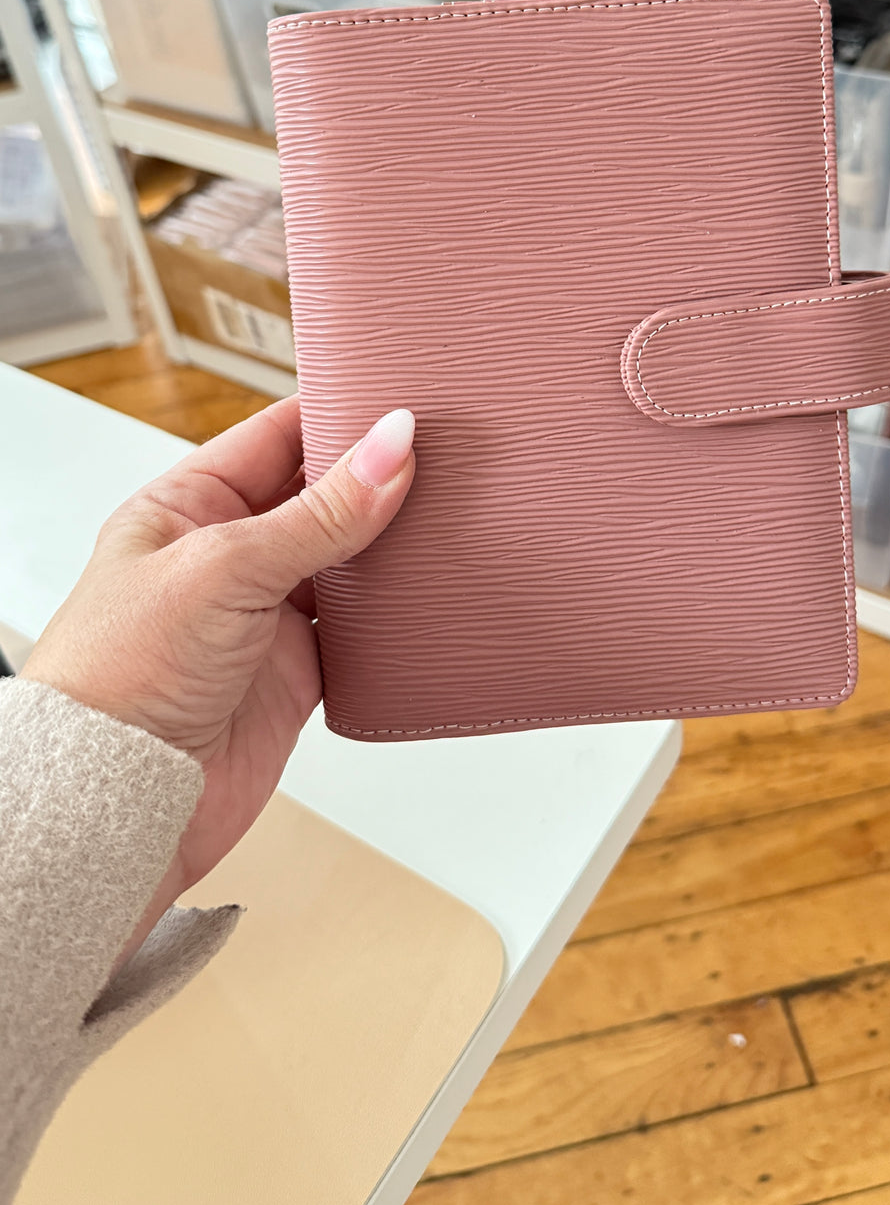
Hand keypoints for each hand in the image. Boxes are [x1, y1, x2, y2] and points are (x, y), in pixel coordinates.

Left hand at [23, 398, 414, 955]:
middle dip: (378, 479)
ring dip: (393, 549)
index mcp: (188, 504)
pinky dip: (396, 619)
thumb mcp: (224, 569)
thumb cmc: (120, 676)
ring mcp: (263, 614)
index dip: (339, 416)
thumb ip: (318, 513)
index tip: (404, 401)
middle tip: (448, 456)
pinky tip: (428, 597)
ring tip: (454, 517)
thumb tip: (392, 444)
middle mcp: (227, 553)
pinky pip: (361, 631)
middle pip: (321, 496)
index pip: (277, 435)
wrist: (120, 803)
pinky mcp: (295, 673)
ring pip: (349, 562)